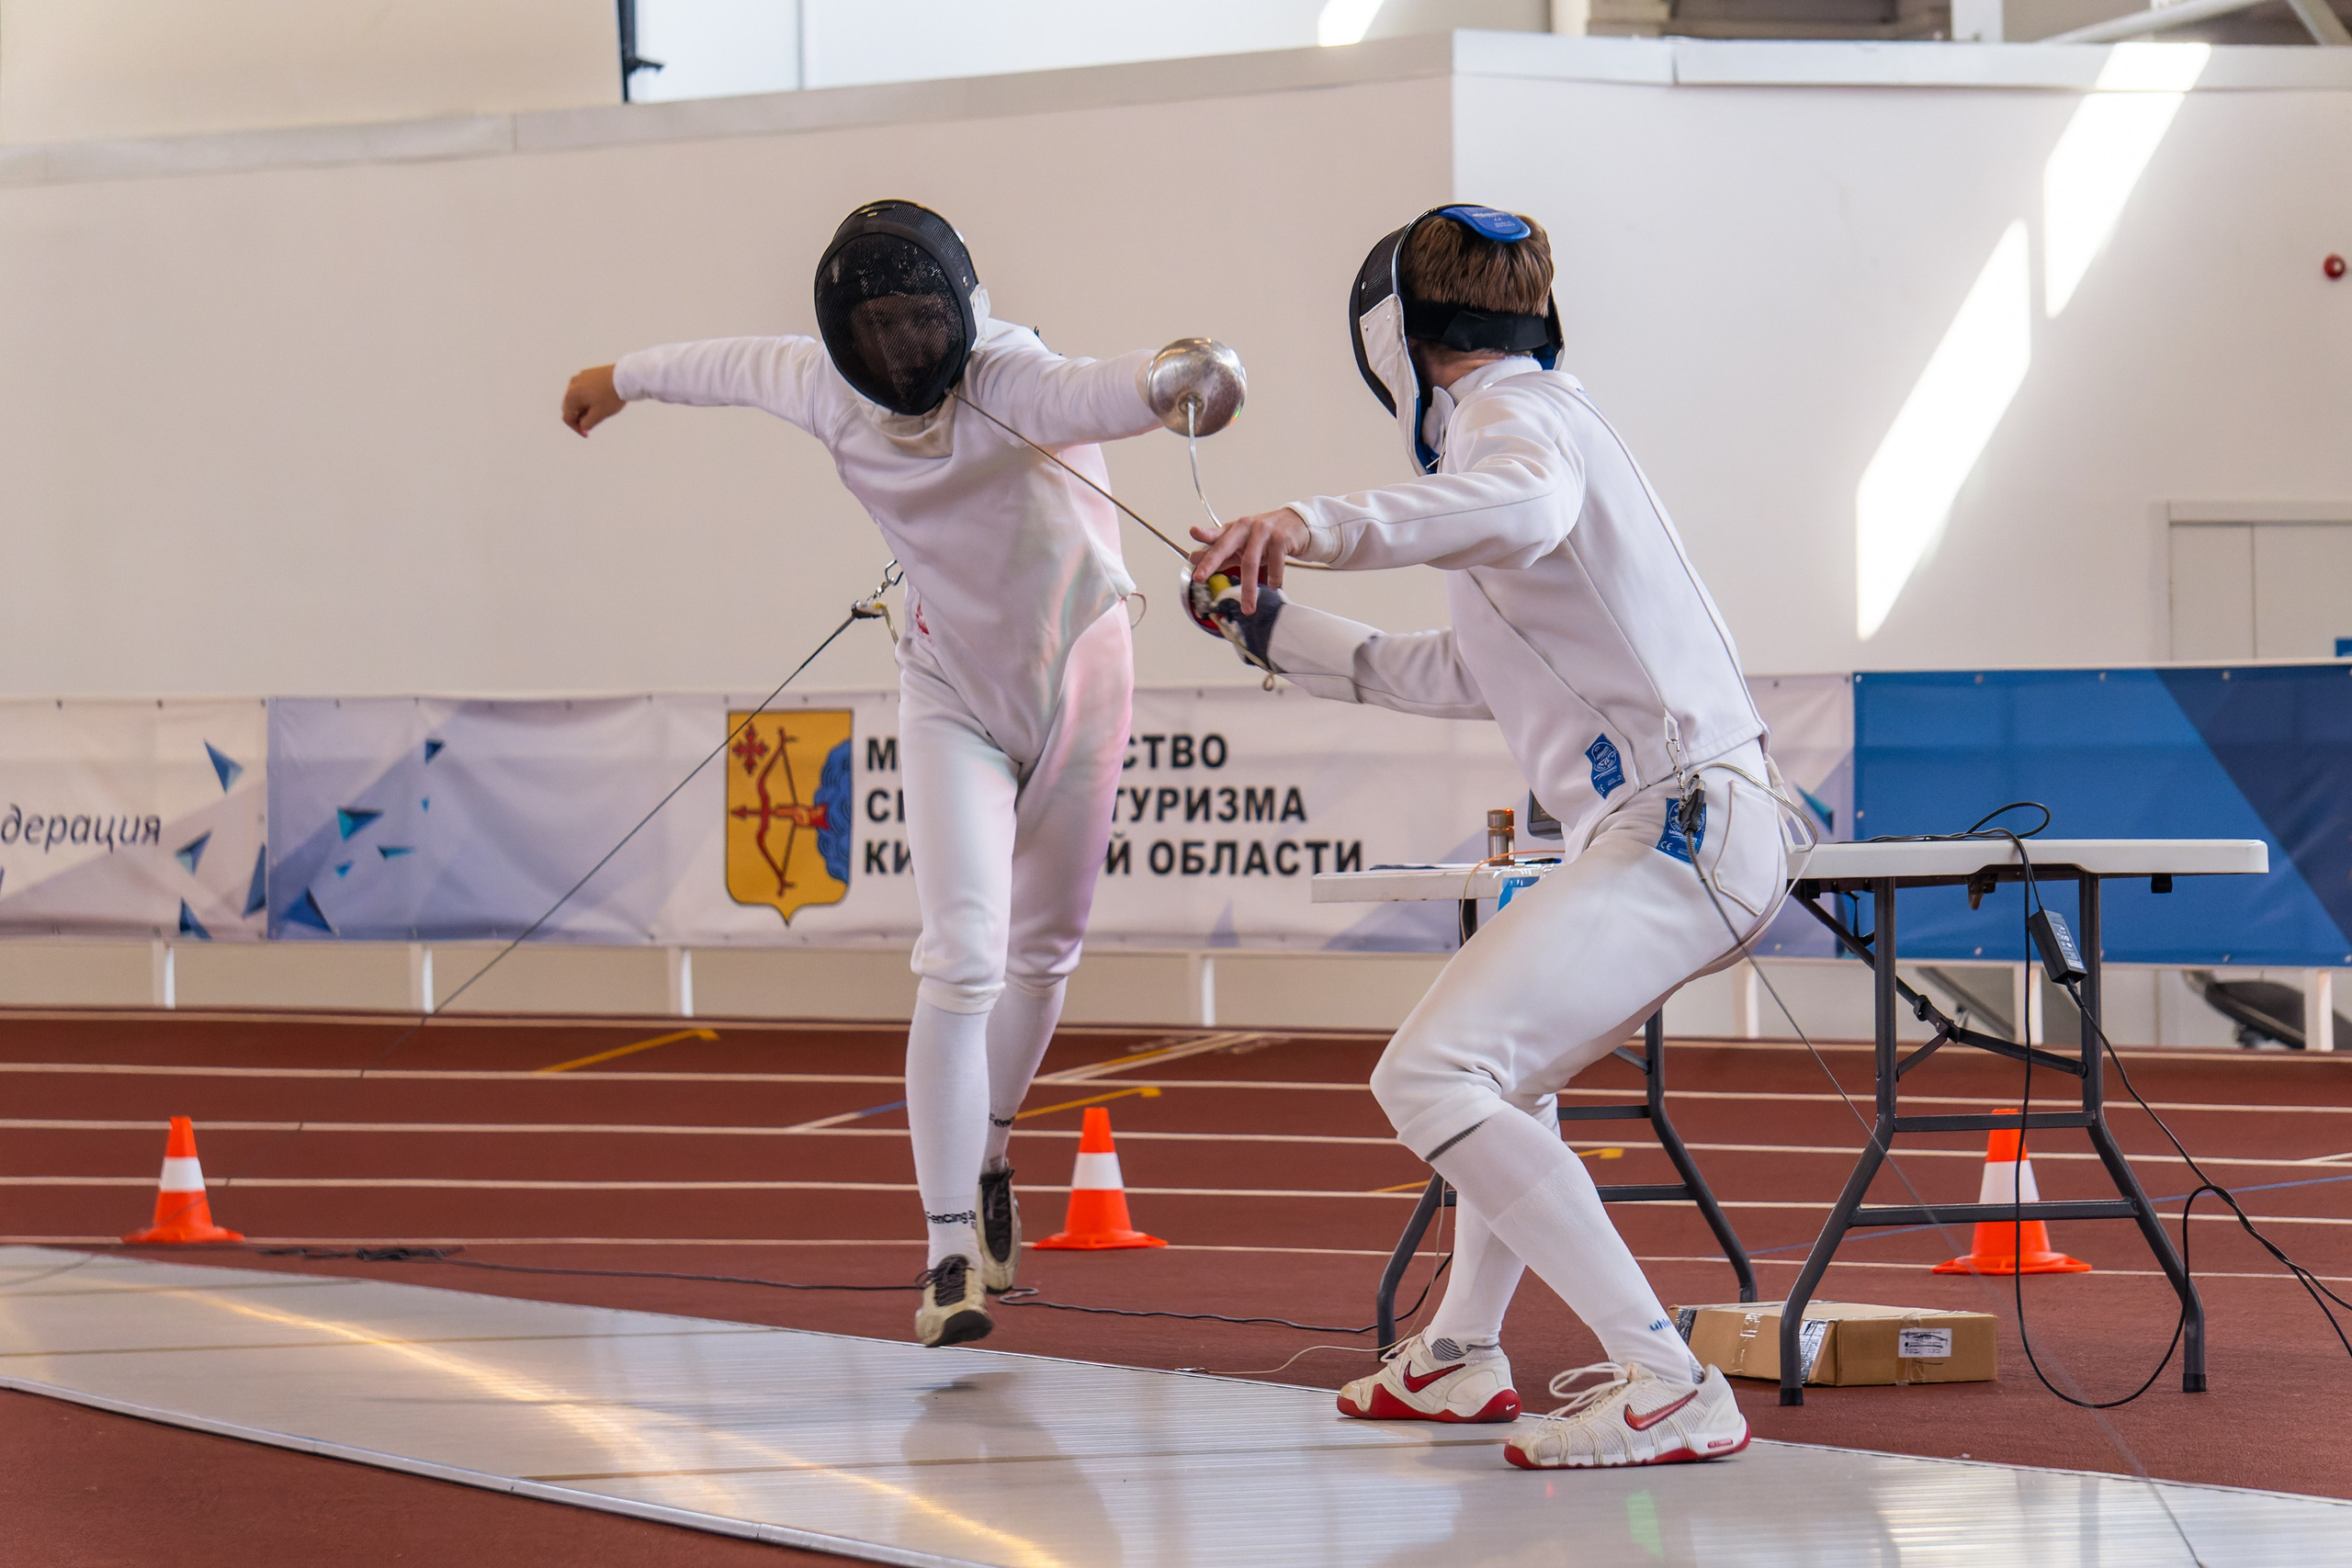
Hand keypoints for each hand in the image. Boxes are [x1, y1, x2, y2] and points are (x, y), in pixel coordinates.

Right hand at [562, 364, 625, 435]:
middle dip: (579, 417)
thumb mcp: (599, 415)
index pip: (567, 417)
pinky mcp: (588, 373)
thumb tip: (583, 426)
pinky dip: (588, 397)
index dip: (576, 428)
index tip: (586, 433)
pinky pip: (583, 389)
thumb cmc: (611, 396)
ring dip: (584, 407)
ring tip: (598, 411)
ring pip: (577, 397)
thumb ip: (587, 424)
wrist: (625, 378)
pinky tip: (600, 401)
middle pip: (570, 406)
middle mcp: (572, 384)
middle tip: (592, 423)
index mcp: (571, 396)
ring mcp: (580, 377)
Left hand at [1189, 507, 1307, 613]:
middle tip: (1199, 578)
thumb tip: (1194, 559)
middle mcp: (1245, 527)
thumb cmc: (1265, 536)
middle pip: (1225, 546)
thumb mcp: (1243, 543)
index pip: (1215, 536)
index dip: (1201, 539)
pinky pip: (1275, 563)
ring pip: (1250, 562)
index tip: (1190, 550)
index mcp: (1234, 529)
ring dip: (1248, 589)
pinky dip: (1274, 578)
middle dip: (1211, 563)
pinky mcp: (1280, 538)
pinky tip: (1273, 585)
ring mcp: (1263, 531)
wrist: (1297, 523)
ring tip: (1247, 609)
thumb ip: (1221, 553)